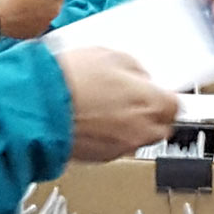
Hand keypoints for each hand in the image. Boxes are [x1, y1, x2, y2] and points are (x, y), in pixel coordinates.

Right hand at [57, 49, 178, 160]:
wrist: (37, 106)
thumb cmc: (71, 80)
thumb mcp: (108, 55)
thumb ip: (133, 68)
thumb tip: (138, 77)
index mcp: (152, 103)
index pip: (176, 104)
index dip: (163, 94)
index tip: (154, 89)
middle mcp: (142, 131)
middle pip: (160, 126)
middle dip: (149, 112)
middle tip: (131, 97)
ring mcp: (121, 148)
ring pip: (136, 137)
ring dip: (127, 125)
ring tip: (103, 105)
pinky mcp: (98, 158)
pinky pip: (113, 145)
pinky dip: (106, 135)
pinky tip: (89, 118)